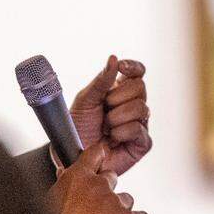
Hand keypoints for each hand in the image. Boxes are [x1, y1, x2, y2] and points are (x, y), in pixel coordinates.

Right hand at [48, 142, 148, 213]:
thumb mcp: (51, 199)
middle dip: (106, 190)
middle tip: (96, 207)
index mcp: (78, 176)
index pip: (95, 153)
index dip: (100, 156)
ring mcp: (116, 202)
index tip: (102, 158)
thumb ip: (63, 185)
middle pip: (112, 178)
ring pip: (126, 200)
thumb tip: (64, 176)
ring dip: (119, 210)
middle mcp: (99, 184)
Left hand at [70, 55, 151, 176]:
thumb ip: (101, 81)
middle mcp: (132, 105)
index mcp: (120, 91)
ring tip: (105, 127)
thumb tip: (114, 59)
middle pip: (140, 87)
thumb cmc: (77, 127)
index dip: (133, 67)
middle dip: (117, 97)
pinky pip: (139, 129)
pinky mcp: (142, 144)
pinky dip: (121, 132)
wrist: (71, 155)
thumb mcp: (85, 100)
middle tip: (104, 108)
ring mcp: (139, 124)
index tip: (121, 67)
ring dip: (117, 117)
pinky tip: (112, 139)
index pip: (137, 72)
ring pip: (141, 108)